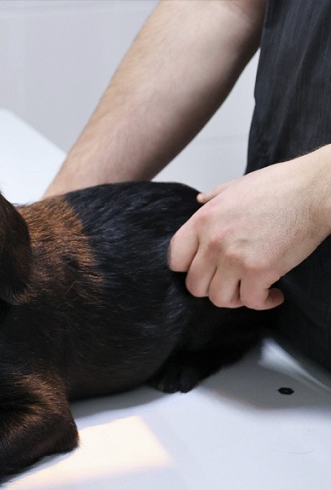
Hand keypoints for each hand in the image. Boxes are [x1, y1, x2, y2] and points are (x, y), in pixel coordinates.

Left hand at [168, 147, 330, 309]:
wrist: (314, 191)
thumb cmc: (280, 186)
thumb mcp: (236, 186)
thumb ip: (214, 197)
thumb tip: (200, 200)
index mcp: (203, 221)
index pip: (176, 259)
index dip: (187, 270)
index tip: (202, 271)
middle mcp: (212, 242)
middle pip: (195, 286)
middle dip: (212, 288)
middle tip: (229, 284)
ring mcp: (234, 258)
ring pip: (219, 299)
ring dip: (236, 299)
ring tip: (249, 291)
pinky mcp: (259, 271)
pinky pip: (251, 302)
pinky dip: (263, 302)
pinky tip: (273, 295)